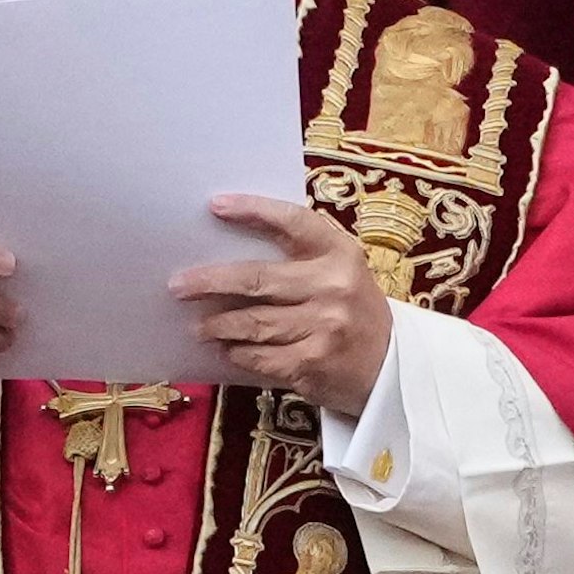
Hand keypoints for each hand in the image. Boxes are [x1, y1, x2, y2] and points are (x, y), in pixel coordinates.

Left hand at [170, 194, 391, 417]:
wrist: (394, 369)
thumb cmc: (354, 311)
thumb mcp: (341, 273)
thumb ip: (299, 259)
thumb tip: (226, 252)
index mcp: (340, 253)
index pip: (292, 221)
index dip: (253, 210)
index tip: (216, 205)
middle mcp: (333, 287)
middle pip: (257, 279)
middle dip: (209, 282)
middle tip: (178, 285)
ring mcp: (323, 327)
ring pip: (251, 322)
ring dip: (218, 325)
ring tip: (199, 326)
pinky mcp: (312, 364)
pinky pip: (259, 356)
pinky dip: (237, 353)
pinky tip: (227, 349)